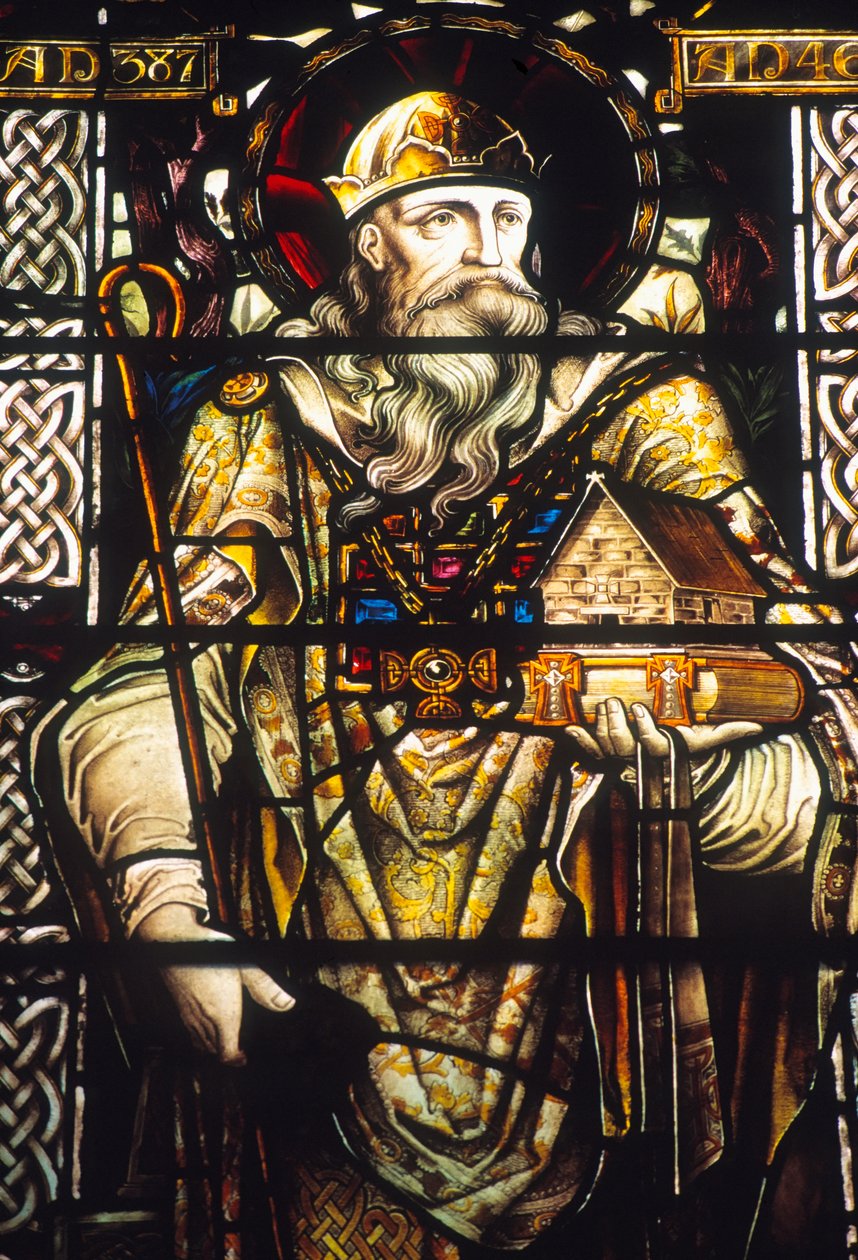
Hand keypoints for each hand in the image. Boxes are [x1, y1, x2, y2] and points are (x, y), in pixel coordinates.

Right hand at [135, 903, 294, 1064]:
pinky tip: (209, 1023)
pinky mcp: (179, 1007)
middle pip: (214, 1051)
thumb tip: (287, 1004)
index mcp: (221, 1014)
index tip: (245, 1057)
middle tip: (241, 1047)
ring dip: (214, 1045)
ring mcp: (188, 1015)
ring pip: (201, 1044)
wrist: (173, 939)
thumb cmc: (209, 949)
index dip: (237, 1060)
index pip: (226, 1053)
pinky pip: (190, 1033)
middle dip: (228, 1052)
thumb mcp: (245, 964)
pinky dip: (201, 1037)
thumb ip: (265, 987)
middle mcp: (202, 1019)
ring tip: (227, 1037)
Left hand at [566, 697, 762, 760]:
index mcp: (663, 751)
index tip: (638, 707)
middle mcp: (638, 758)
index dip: (642, 728)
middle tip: (613, 702)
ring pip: (605, 746)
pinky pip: (590, 752)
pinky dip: (579, 742)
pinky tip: (570, 729)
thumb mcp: (709, 740)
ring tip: (600, 707)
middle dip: (615, 723)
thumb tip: (757, 727)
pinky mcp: (605, 755)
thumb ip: (728, 732)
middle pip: (622, 745)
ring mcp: (620, 758)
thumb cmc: (688, 747)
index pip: (651, 744)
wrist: (667, 767)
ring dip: (599, 726)